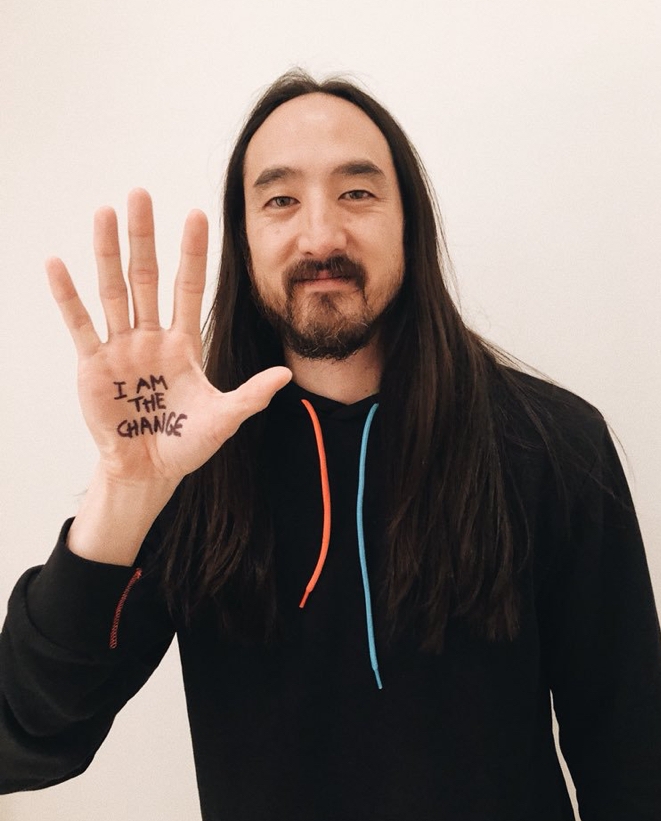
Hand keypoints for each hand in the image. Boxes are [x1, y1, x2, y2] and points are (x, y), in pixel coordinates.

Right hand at [47, 188, 290, 490]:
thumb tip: (287, 375)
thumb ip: (251, 395)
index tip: (197, 214)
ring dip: (107, 252)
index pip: (189, 287)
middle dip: (145, 237)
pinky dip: (68, 297)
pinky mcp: (94, 365)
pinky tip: (57, 264)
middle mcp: (151, 337)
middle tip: (141, 194)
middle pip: (147, 277)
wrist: (150, 470)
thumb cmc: (187, 443)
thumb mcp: (223, 418)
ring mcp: (121, 348)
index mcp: (183, 343)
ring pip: (113, 290)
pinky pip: (80, 325)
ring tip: (104, 212)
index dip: (193, 253)